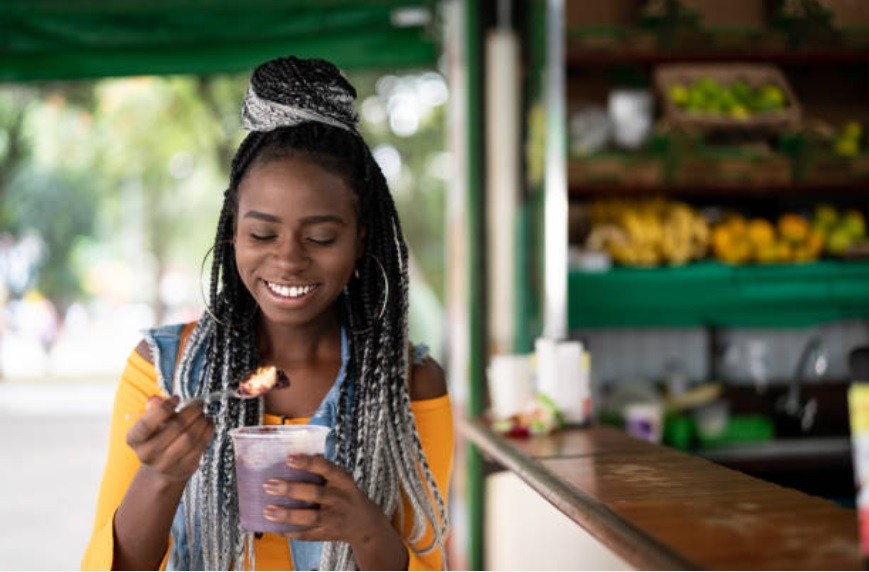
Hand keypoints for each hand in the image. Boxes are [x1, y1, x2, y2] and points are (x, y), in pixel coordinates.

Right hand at [125, 395, 214, 485]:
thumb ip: (154, 409)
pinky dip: (207, 432)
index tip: (177, 398)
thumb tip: (155, 400)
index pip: (146, 424)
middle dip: (191, 412)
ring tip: (204, 414)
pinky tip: (208, 423)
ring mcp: (165, 465)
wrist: (163, 465)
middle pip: (174, 428)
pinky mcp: (183, 469)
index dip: (163, 409)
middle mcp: (146, 454)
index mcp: (134, 439)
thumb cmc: (158, 436)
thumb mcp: (152, 422)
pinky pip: (200, 447)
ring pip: (190, 438)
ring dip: (201, 422)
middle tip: (199, 404)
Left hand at [262, 454, 393, 547]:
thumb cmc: (346, 495)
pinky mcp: (326, 534)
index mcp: (342, 481)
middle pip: (315, 493)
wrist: (365, 524)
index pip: (326, 468)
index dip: (308, 463)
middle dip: (291, 490)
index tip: (288, 458)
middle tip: (269, 485)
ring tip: (267, 510)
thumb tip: (294, 455)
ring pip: (310, 517)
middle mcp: (339, 499)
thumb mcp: (342, 479)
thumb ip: (323, 469)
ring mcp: (333, 518)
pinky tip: (274, 527)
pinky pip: (306, 534)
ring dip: (287, 514)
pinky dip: (290, 532)